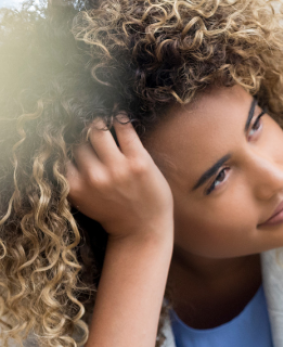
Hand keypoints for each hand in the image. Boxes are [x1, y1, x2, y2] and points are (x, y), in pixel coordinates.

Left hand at [66, 116, 172, 241]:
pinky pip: (65, 164)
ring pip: (78, 146)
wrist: (141, 230)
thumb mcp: (152, 170)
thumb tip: (115, 122)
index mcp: (138, 162)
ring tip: (87, 146)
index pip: (121, 125)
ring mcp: (94, 180)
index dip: (116, 118)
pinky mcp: (78, 190)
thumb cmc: (152, 198)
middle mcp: (115, 169)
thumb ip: (135, 148)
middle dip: (96, 126)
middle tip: (97, 127)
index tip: (114, 116)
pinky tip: (78, 161)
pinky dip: (70, 160)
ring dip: (82, 143)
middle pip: (95, 131)